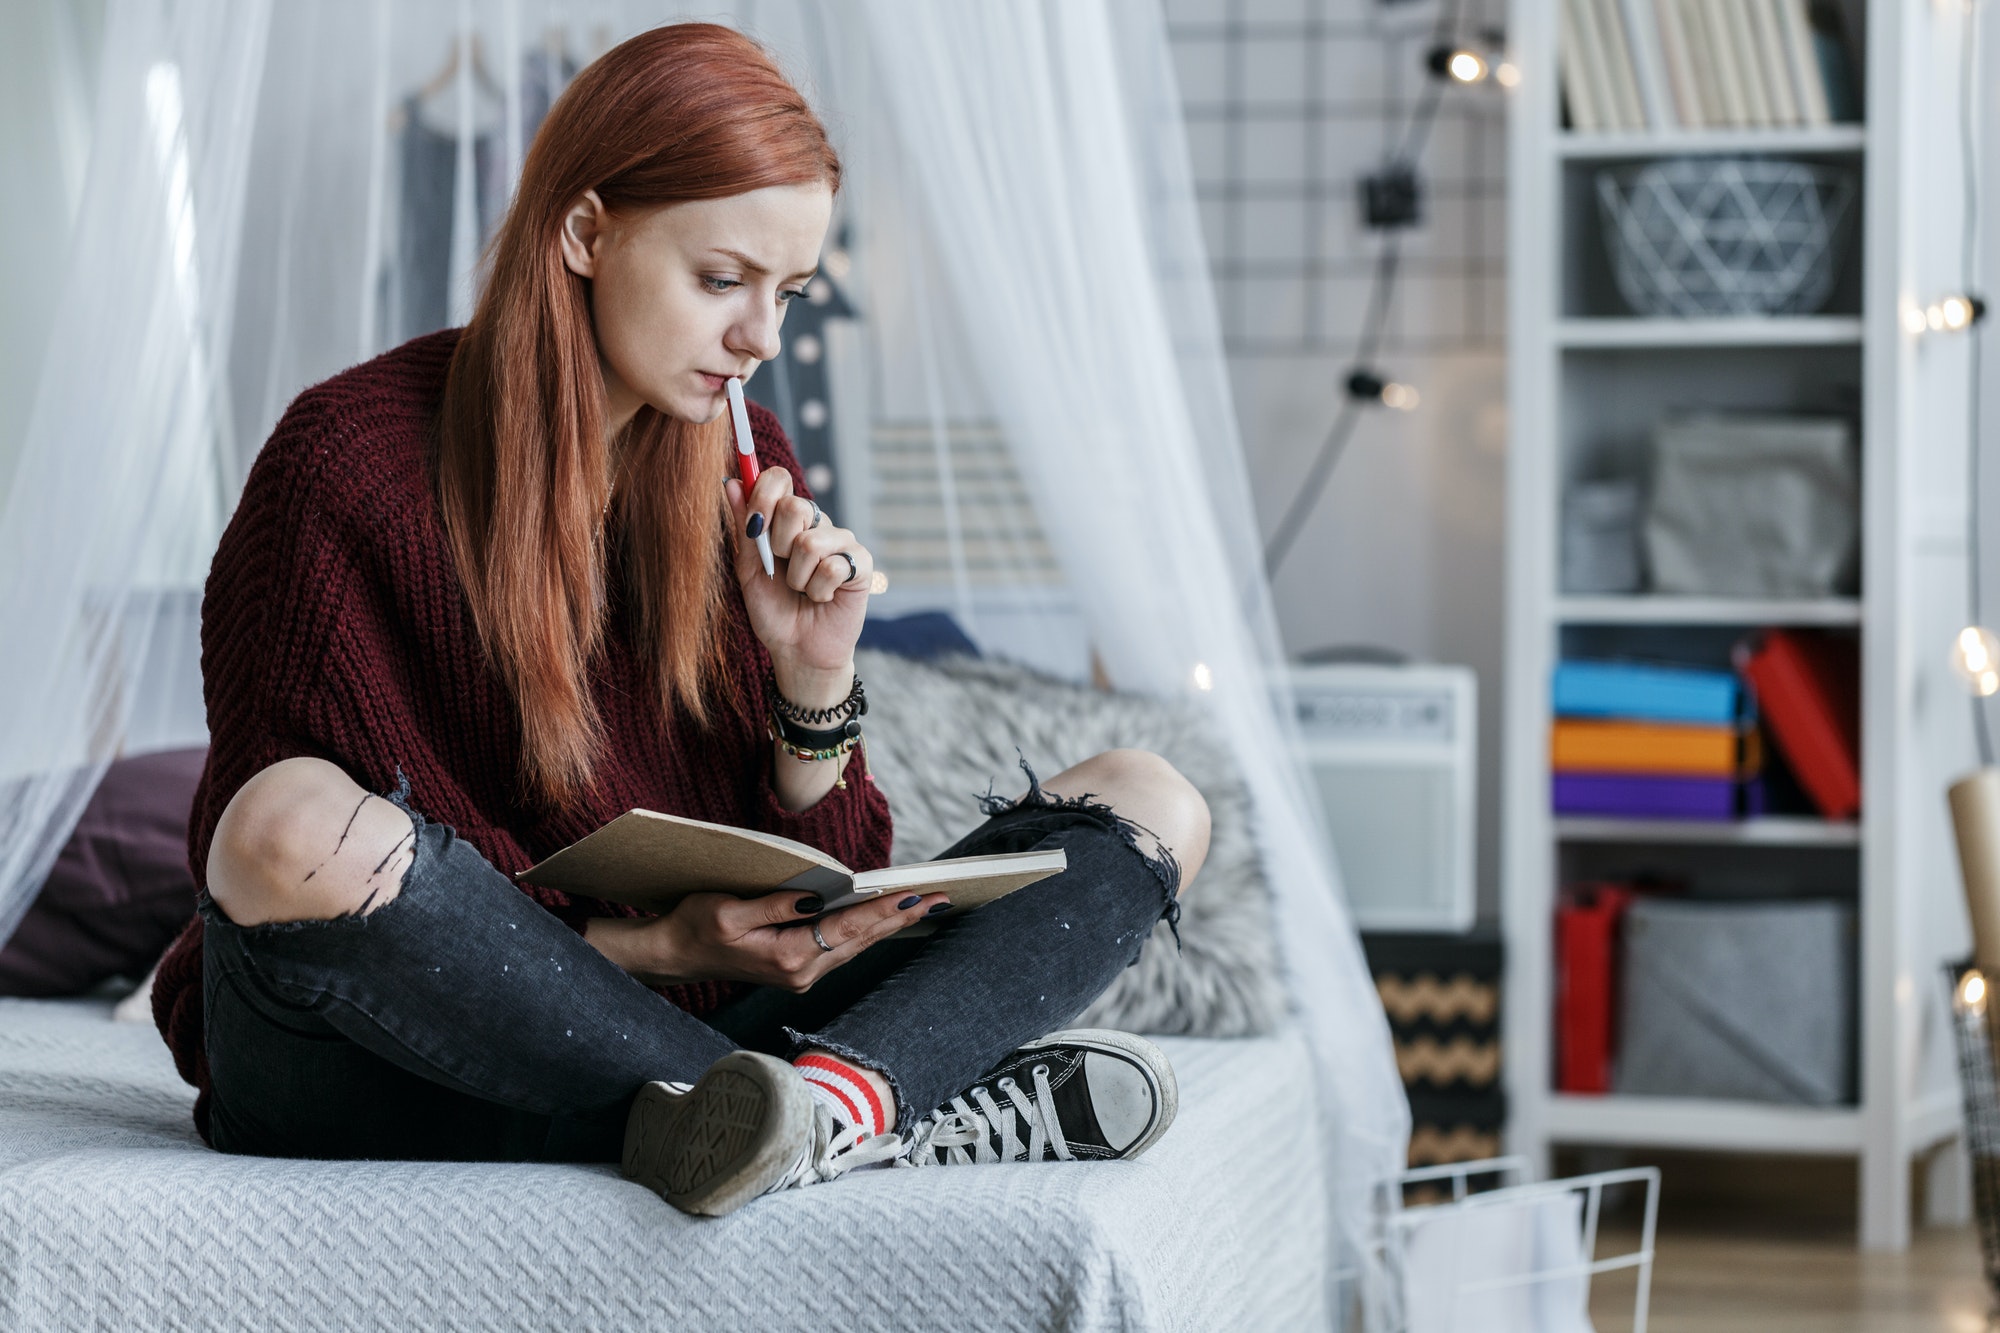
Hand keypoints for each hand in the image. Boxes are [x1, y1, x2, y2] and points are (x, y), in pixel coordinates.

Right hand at [585, 889, 948, 990]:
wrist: (674, 955)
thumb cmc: (695, 927)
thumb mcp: (729, 910)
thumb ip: (776, 905)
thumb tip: (818, 898)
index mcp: (788, 956)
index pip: (847, 927)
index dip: (883, 910)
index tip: (915, 897)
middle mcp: (802, 971)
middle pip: (862, 939)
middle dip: (901, 917)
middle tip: (940, 898)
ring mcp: (801, 973)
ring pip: (856, 945)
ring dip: (888, 925)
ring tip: (923, 905)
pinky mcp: (797, 968)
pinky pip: (842, 947)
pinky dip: (866, 930)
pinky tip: (884, 918)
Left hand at [726, 470, 874, 702]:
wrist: (797, 649)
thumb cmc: (773, 609)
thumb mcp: (749, 568)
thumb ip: (744, 527)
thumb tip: (732, 482)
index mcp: (788, 519)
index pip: (779, 479)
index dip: (763, 495)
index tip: (753, 525)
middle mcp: (818, 523)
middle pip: (794, 506)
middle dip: (777, 546)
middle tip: (781, 567)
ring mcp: (842, 541)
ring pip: (810, 543)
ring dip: (797, 578)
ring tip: (802, 590)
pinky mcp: (862, 564)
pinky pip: (833, 567)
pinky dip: (818, 591)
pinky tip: (823, 599)